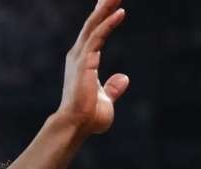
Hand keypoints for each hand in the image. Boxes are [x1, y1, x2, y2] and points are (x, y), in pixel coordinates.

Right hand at [57, 0, 128, 135]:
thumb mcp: (106, 100)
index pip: (93, 34)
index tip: (107, 3)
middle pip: (92, 24)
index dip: (101, 17)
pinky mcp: (85, 61)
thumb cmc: (88, 117)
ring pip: (94, 25)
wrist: (75, 125)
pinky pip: (98, 36)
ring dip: (106, 8)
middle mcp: (78, 55)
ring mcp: (80, 57)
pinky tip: (120, 12)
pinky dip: (109, 23)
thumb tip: (124, 78)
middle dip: (103, 6)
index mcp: (82, 62)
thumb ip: (113, 88)